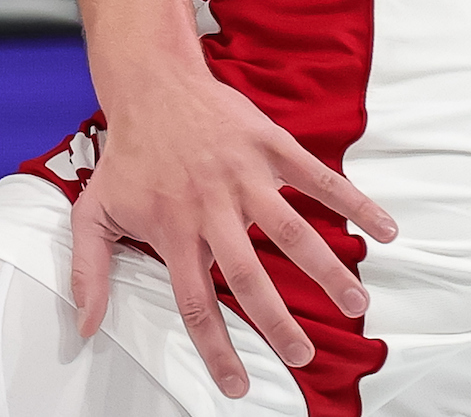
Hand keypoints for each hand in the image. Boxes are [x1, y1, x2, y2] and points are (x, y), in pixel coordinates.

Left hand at [71, 73, 396, 399]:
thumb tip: (85, 325)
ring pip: (291, 231)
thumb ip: (88, 270)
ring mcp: (244, 177)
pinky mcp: (269, 146)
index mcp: (174, 230)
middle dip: (277, 322)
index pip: (196, 301)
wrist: (151, 85)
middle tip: (302, 357)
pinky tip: (386, 228)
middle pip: (248, 276)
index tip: (237, 384)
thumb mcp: (95, 211)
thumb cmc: (128, 155)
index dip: (216, 347)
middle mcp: (211, 208)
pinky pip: (317, 178)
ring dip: (326, 269)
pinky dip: (354, 202)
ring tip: (357, 304)